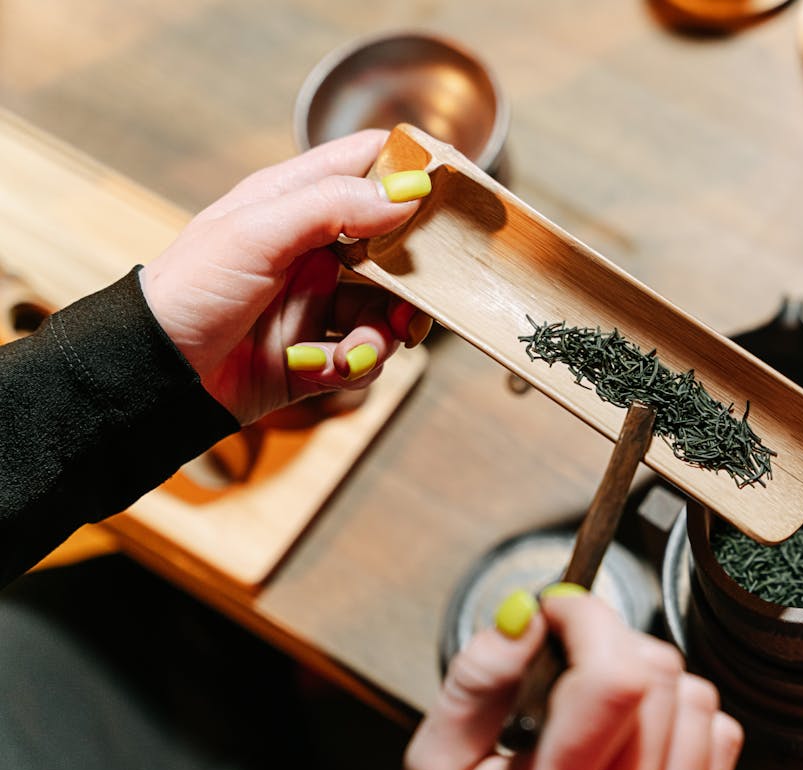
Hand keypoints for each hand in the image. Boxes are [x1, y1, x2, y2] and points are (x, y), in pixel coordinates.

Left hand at [141, 129, 433, 424]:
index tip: (450, 192)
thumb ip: (332, 206)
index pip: (367, 164)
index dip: (411, 171)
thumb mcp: (256, 234)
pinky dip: (355, 365)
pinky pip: (366, 355)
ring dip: (382, 333)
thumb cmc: (188, 289)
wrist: (156, 375)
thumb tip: (407, 193)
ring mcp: (318, 300)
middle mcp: (314, 248)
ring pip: (387, 310)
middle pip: (396, 246)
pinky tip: (321, 367)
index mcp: (295, 201)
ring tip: (358, 350)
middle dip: (414, 277)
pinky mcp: (319, 351)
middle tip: (421, 297)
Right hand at [405, 590, 743, 769]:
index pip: (614, 680)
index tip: (560, 610)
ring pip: (697, 698)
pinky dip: (681, 717)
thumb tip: (525, 615)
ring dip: (648, 678)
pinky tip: (633, 738)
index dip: (591, 620)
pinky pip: (719, 739)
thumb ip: (476, 687)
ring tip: (595, 705)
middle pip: (659, 676)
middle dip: (611, 641)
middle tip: (566, 659)